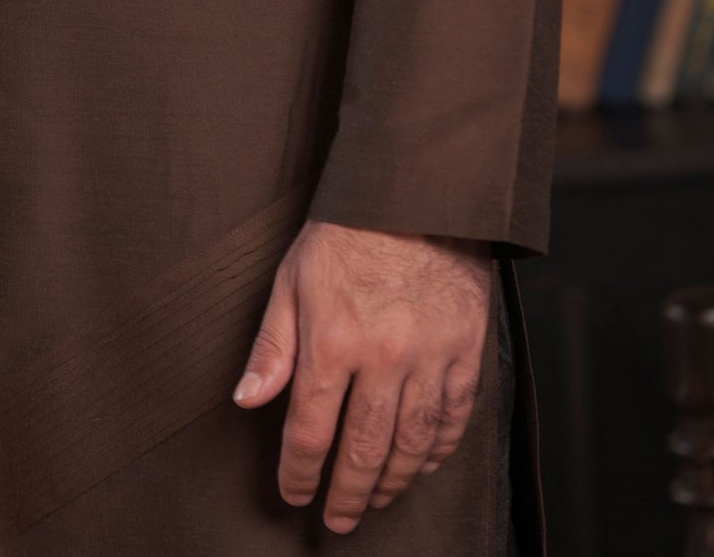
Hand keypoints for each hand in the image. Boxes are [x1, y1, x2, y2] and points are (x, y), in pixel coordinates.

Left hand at [232, 220, 490, 534]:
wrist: (417, 192)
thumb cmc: (346, 232)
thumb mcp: (293, 278)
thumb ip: (272, 345)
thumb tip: (247, 399)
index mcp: (332, 341)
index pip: (310, 430)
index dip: (300, 472)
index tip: (294, 493)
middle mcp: (383, 358)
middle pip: (364, 450)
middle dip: (347, 495)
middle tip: (338, 521)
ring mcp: (430, 357)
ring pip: (412, 444)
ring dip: (392, 482)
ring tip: (377, 500)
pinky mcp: (466, 350)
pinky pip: (454, 417)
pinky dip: (438, 450)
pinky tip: (422, 464)